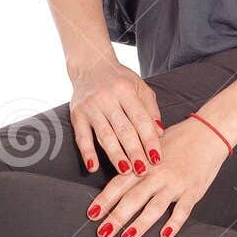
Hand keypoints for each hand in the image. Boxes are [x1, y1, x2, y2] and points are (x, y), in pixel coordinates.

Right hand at [70, 56, 163, 175]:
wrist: (90, 64)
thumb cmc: (119, 79)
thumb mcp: (140, 87)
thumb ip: (150, 109)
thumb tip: (160, 133)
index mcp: (126, 91)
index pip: (140, 120)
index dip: (149, 140)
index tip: (157, 158)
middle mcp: (107, 98)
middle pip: (124, 130)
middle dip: (135, 152)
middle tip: (143, 170)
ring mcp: (90, 107)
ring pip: (105, 135)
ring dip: (116, 155)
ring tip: (125, 171)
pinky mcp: (77, 114)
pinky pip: (81, 137)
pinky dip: (87, 153)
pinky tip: (93, 167)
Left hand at [83, 115, 230, 236]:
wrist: (208, 133)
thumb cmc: (178, 139)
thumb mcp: (152, 145)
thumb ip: (136, 160)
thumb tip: (118, 172)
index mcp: (144, 163)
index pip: (119, 184)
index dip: (105, 200)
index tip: (92, 214)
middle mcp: (157, 174)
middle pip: (133, 199)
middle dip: (117, 217)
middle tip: (102, 233)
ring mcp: (175, 184)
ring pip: (155, 207)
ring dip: (140, 224)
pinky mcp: (193, 191)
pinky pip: (182, 211)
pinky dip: (174, 224)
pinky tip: (165, 235)